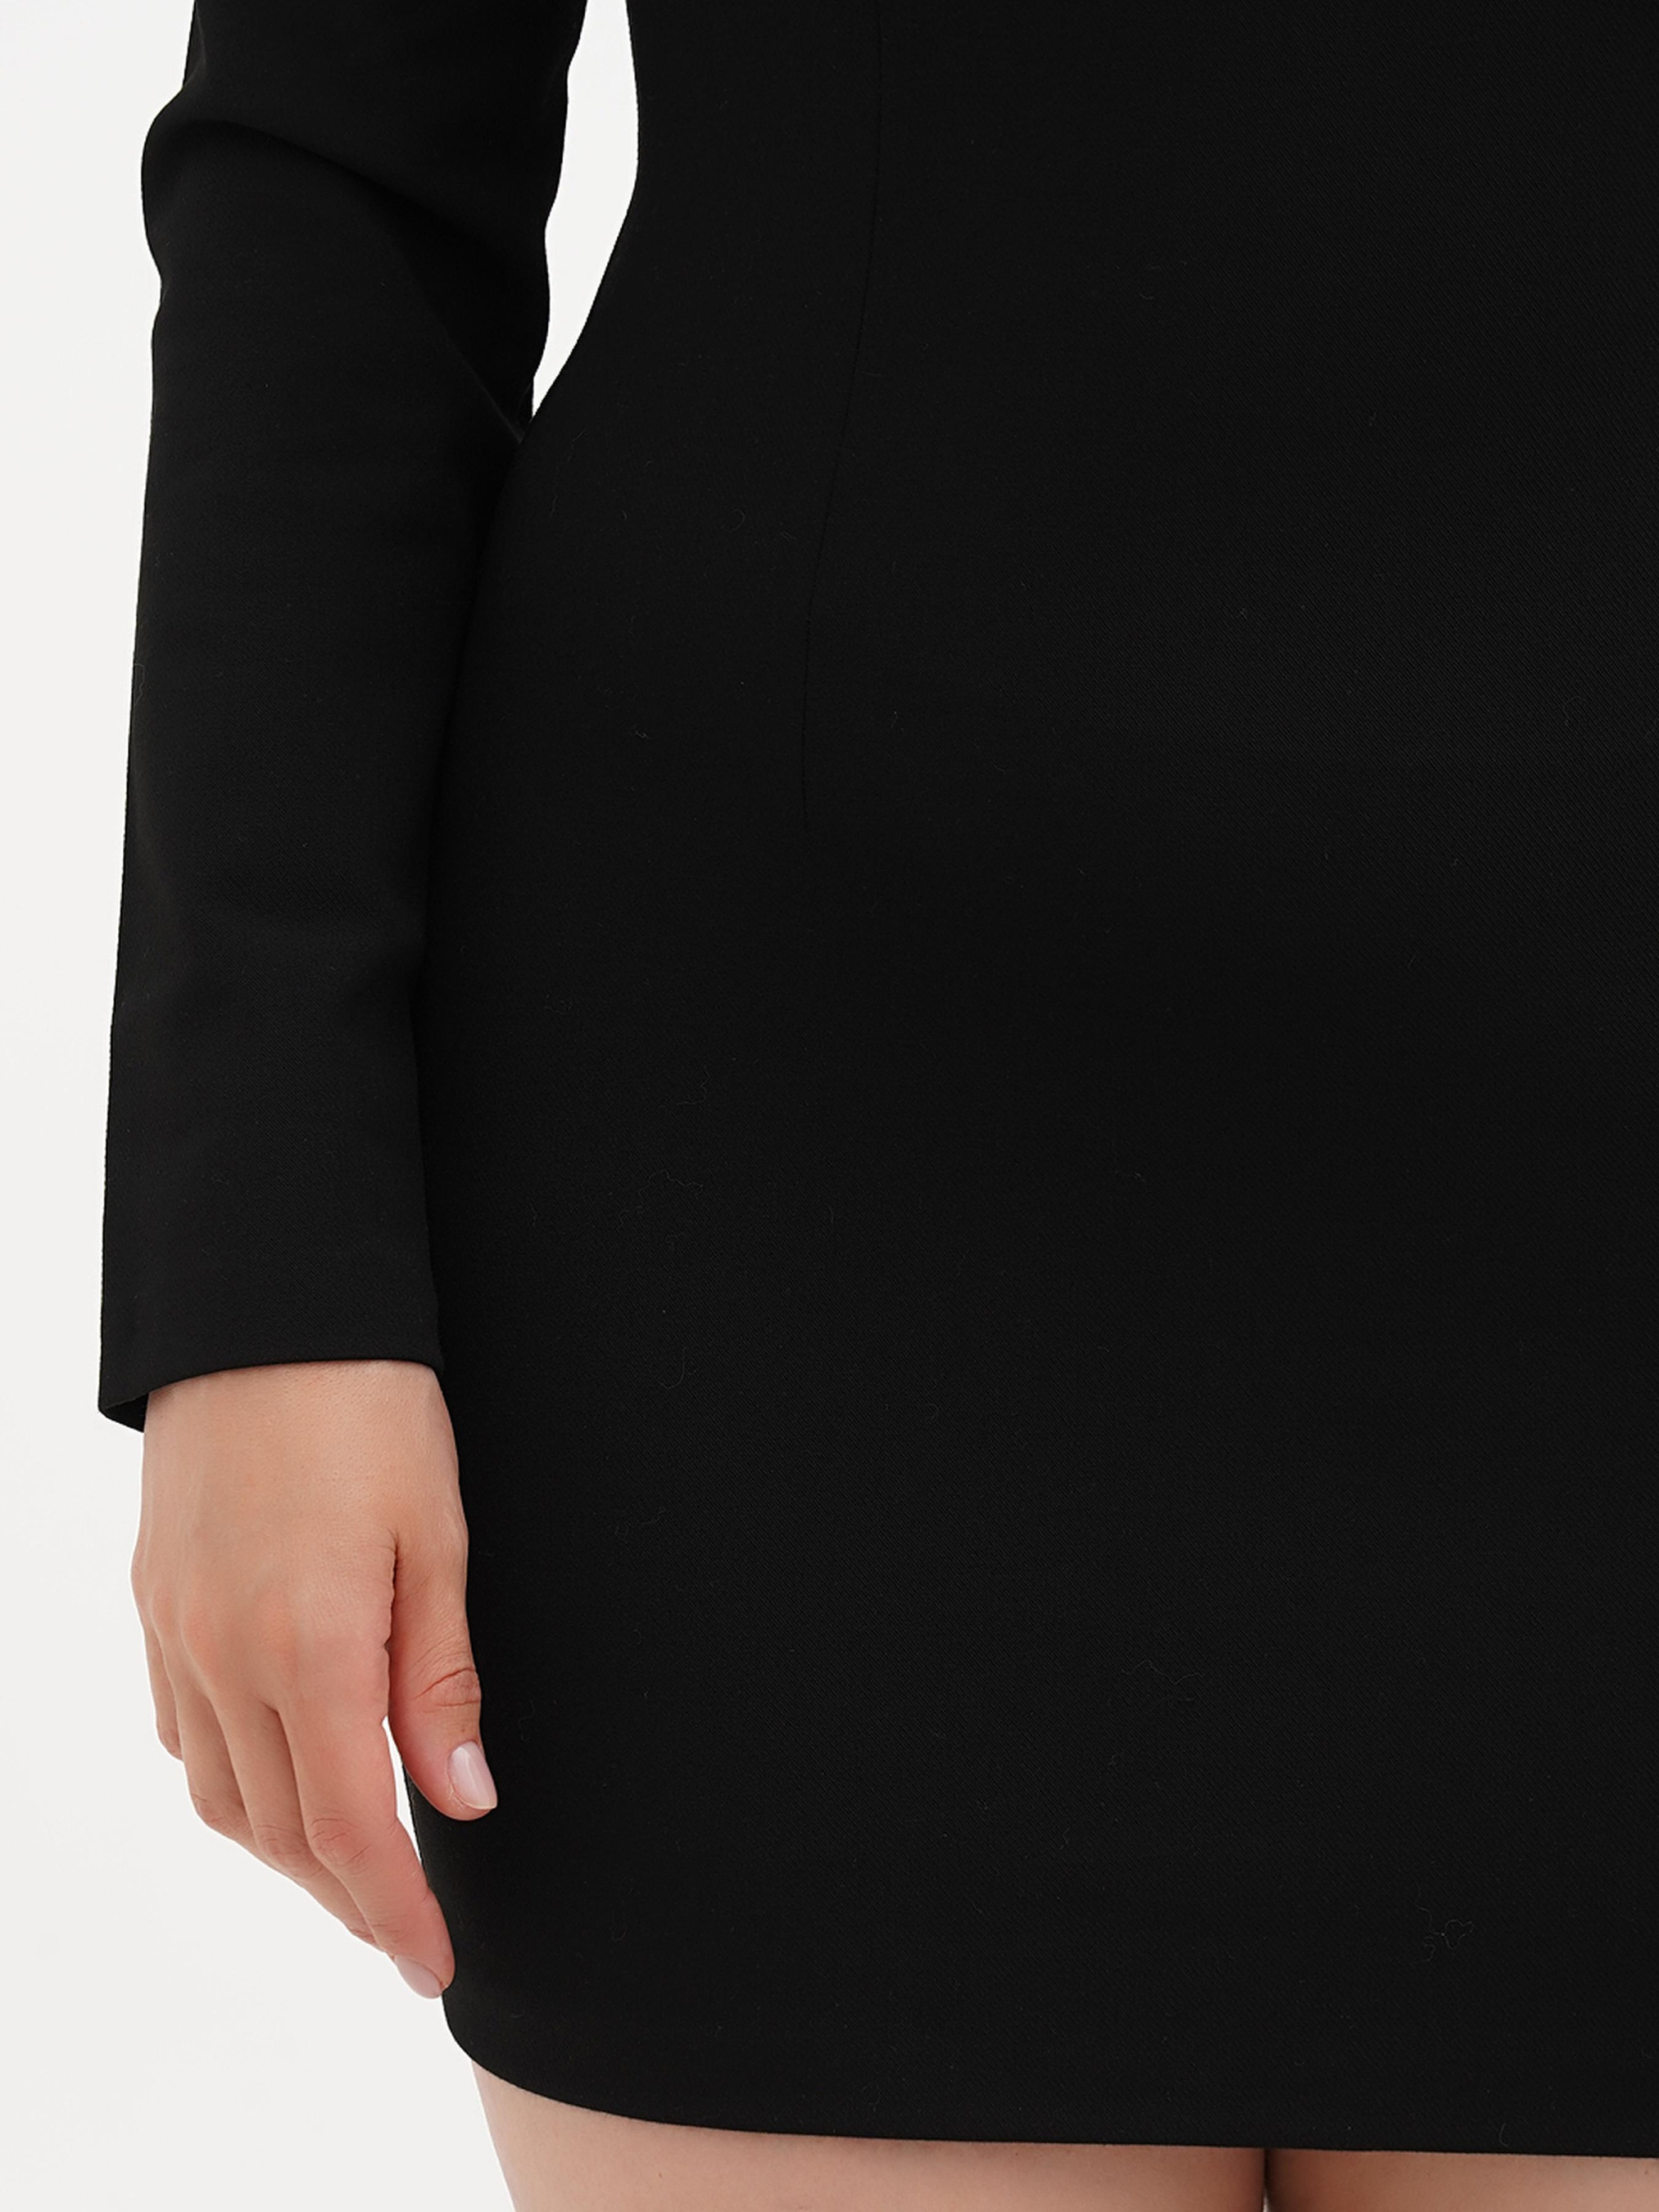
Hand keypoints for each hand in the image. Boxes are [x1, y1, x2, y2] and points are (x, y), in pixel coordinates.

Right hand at [130, 1357, 496, 1998]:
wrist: (265, 1310)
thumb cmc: (370, 1406)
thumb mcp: (440, 1536)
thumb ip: (441, 1677)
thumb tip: (462, 1800)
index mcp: (311, 1646)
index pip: (354, 1828)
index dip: (395, 1913)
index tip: (433, 1965)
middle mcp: (225, 1656)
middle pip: (283, 1830)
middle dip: (348, 1898)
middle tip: (405, 1932)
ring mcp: (176, 1632)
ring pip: (221, 1795)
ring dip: (287, 1850)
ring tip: (353, 1871)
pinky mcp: (154, 1604)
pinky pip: (184, 1732)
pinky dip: (233, 1782)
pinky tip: (279, 1778)